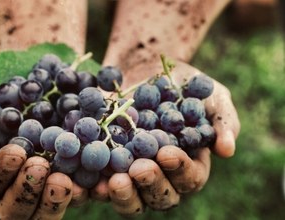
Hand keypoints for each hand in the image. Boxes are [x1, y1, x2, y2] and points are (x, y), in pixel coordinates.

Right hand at [0, 0, 88, 218]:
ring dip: (55, 200)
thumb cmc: (1, 80)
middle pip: (15, 209)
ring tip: (66, 180)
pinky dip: (90, 190)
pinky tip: (99, 182)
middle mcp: (17, 180)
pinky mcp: (76, 171)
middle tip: (41, 168)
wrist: (41, 68)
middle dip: (27, 193)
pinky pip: (83, 190)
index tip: (18, 151)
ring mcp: (48, 178)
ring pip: (47, 209)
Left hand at [103, 60, 239, 215]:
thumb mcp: (211, 96)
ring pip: (129, 197)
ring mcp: (131, 172)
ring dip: (121, 194)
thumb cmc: (184, 85)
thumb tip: (227, 150)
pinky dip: (91, 185)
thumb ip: (223, 121)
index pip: (190, 178)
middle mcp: (161, 175)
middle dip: (150, 184)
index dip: (180, 170)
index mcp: (189, 165)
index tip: (167, 153)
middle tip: (139, 169)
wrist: (146, 68)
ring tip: (113, 181)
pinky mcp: (105, 163)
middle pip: (159, 196)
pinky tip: (84, 179)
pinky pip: (98, 181)